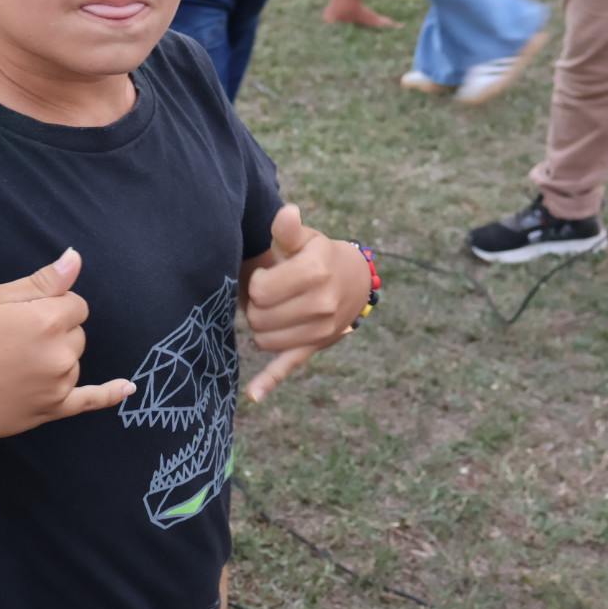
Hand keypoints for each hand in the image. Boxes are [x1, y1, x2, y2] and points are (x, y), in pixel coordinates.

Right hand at [0, 249, 133, 439]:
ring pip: (75, 360)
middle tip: (16, 339)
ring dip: (57, 357)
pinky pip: (91, 400)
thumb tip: (76, 258)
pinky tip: (127, 388)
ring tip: (17, 363)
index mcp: (48, 319)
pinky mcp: (54, 409)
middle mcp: (61, 353)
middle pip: (77, 332)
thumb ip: (43, 281)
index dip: (53, 305)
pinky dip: (110, 393)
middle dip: (55, 330)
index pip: (75, 303)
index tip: (25, 315)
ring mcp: (60, 384)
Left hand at [242, 206, 367, 401]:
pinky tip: (253, 395)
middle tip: (272, 292)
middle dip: (257, 304)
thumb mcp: (307, 239)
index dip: (258, 282)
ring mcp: (318, 331)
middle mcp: (320, 304)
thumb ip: (289, 229)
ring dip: (261, 324)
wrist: (354, 282)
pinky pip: (288, 366)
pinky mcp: (314, 348)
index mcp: (315, 273)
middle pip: (257, 315)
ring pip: (262, 338)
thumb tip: (286, 213)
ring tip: (277, 308)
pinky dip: (269, 381)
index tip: (270, 275)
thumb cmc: (319, 255)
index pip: (259, 290)